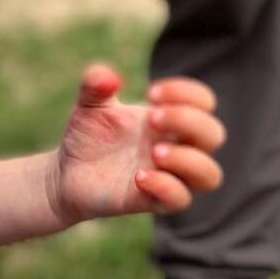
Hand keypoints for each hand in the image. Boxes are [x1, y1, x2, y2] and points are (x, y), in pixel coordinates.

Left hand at [46, 64, 224, 224]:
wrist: (66, 172)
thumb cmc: (88, 136)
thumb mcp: (89, 105)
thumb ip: (95, 85)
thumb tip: (107, 77)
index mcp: (169, 120)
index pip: (204, 103)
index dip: (187, 93)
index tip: (151, 93)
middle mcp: (177, 148)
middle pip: (214, 135)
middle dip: (187, 120)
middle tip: (151, 117)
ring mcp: (168, 176)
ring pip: (209, 175)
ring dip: (188, 159)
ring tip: (155, 151)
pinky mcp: (152, 201)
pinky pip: (180, 200)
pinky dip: (166, 186)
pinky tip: (138, 177)